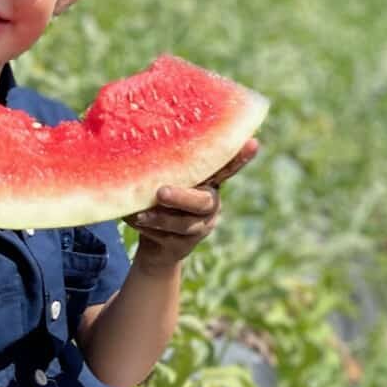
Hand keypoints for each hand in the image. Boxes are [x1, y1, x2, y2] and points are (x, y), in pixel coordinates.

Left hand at [124, 139, 259, 268]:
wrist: (155, 246)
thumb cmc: (158, 200)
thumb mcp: (164, 180)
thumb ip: (164, 169)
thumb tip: (140, 140)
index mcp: (208, 182)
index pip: (228, 168)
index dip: (241, 158)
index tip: (253, 142)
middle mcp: (210, 203)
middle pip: (204, 201)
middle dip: (182, 197)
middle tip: (161, 192)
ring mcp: (200, 227)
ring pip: (184, 224)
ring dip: (159, 218)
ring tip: (139, 213)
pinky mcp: (184, 245)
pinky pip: (166, 237)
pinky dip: (146, 228)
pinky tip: (132, 219)